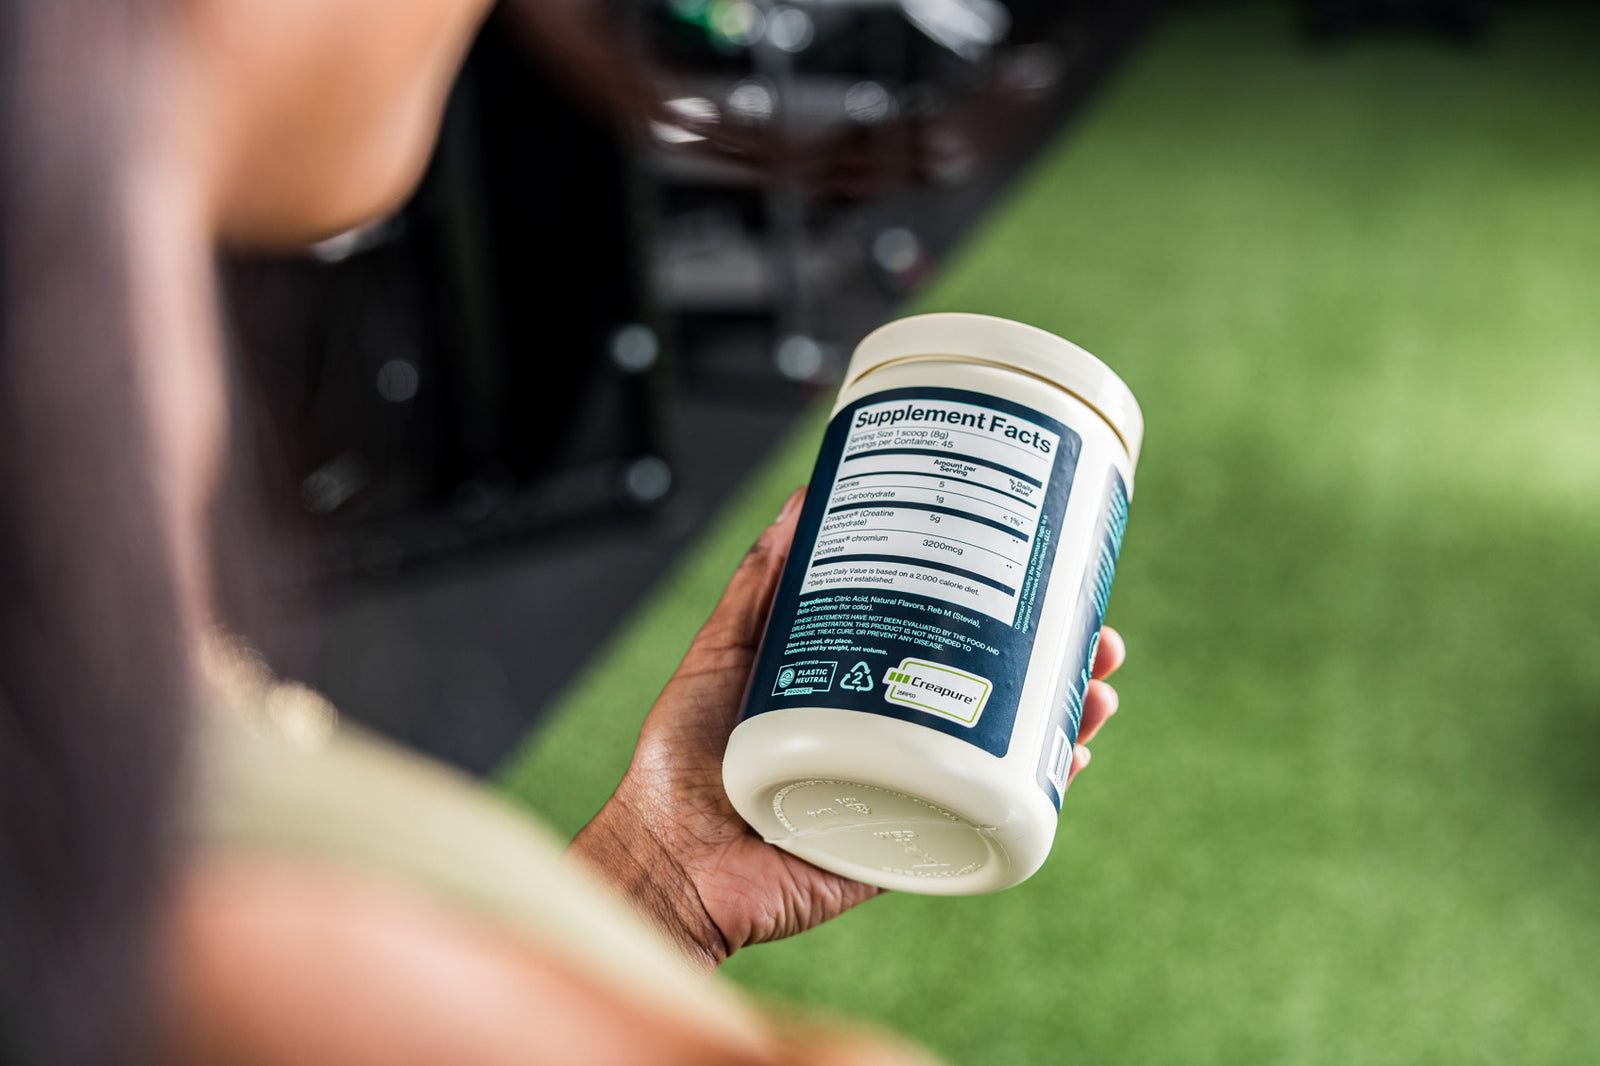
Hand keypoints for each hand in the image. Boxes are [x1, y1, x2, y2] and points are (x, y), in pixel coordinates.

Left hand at [570, 488, 1126, 968]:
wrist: (663, 859)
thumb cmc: (678, 765)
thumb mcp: (722, 651)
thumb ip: (758, 585)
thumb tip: (801, 500)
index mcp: (861, 693)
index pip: (950, 647)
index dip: (1004, 617)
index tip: (1046, 579)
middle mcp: (894, 741)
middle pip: (997, 697)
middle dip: (1057, 664)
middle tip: (1096, 631)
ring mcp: (907, 795)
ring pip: (1005, 754)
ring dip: (1065, 718)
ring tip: (1097, 683)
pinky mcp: (908, 847)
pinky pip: (984, 822)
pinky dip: (1037, 794)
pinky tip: (1070, 760)